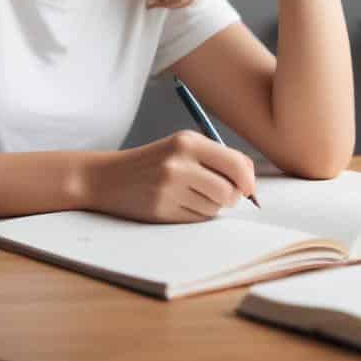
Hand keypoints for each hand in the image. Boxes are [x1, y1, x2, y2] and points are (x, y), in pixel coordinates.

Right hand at [86, 130, 256, 222]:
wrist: (109, 177)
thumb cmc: (154, 162)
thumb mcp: (182, 147)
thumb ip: (217, 158)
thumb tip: (251, 181)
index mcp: (187, 141)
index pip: (236, 164)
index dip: (248, 181)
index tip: (248, 188)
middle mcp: (179, 162)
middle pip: (229, 191)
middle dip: (231, 197)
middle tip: (219, 193)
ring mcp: (169, 188)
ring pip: (215, 208)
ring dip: (211, 206)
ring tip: (190, 194)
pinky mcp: (162, 210)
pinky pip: (197, 220)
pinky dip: (195, 215)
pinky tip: (178, 204)